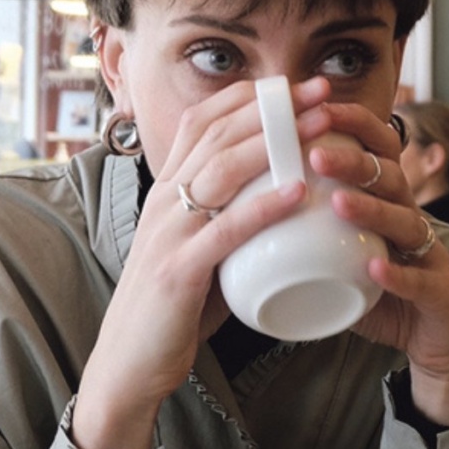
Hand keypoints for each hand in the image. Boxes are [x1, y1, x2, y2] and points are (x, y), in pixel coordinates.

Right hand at [73, 78, 332, 448]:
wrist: (128, 365)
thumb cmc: (172, 310)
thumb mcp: (197, 250)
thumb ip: (227, 221)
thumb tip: (282, 199)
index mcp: (167, 192)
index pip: (202, 122)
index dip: (248, 96)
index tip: (296, 83)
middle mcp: (163, 202)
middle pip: (218, 134)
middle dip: (273, 106)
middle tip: (320, 90)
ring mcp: (168, 234)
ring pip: (221, 170)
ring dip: (275, 142)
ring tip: (319, 125)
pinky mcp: (177, 271)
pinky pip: (225, 230)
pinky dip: (264, 206)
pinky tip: (298, 190)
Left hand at [308, 104, 448, 428]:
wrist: (433, 339)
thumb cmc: (378, 290)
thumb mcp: (338, 252)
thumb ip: (301, 226)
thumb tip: (240, 202)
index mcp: (387, 199)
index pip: (376, 147)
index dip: (352, 124)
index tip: (314, 109)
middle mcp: (410, 216)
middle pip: (390, 176)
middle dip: (354, 161)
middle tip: (314, 155)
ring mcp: (429, 253)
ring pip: (407, 221)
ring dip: (373, 210)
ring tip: (339, 203)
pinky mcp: (441, 292)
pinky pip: (422, 279)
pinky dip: (400, 273)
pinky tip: (375, 269)